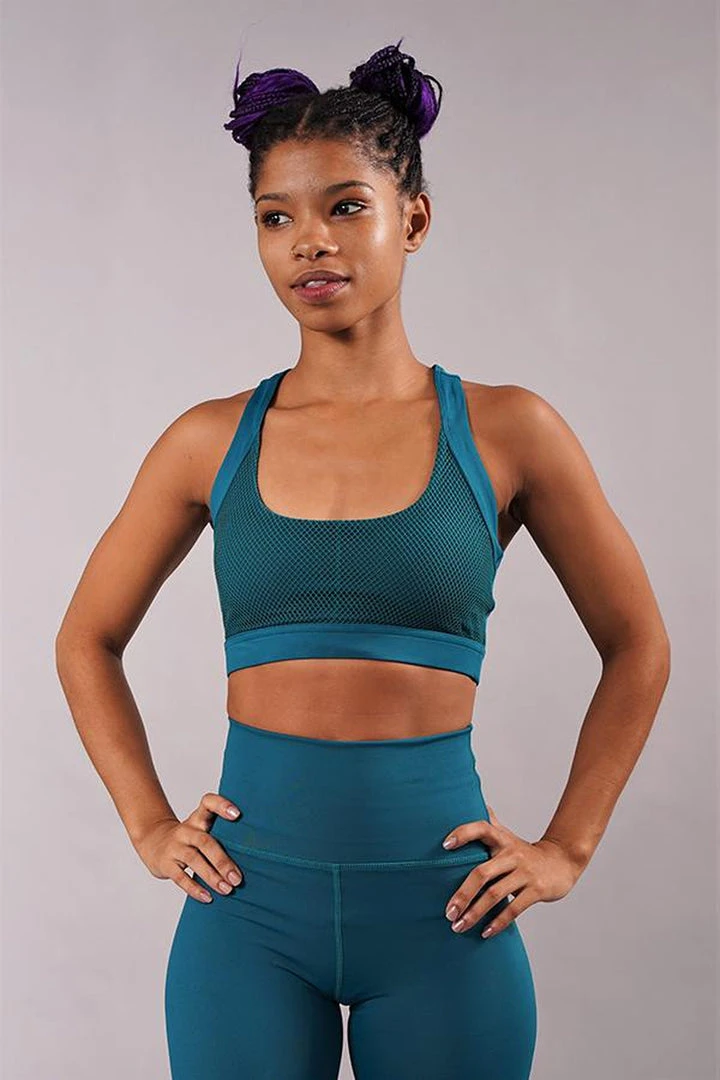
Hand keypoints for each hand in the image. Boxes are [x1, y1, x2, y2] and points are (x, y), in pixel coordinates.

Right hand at [132, 792, 243, 903]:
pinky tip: (208, 897)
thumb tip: (256, 857)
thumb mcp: (201, 828)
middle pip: (205, 841)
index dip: (221, 805)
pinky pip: (180, 877)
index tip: (237, 814)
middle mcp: (186, 830)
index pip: (208, 802)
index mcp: (198, 818)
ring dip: (212, 876)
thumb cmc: (189, 838)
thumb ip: (222, 835)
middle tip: (238, 878)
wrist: (153, 841)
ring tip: (227, 890)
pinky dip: (195, 888)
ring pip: (194, 860)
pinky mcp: (166, 864)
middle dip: (222, 861)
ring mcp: (175, 846)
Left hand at [442, 803, 582, 937]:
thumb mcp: (507, 835)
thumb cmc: (525, 852)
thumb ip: (490, 823)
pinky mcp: (536, 890)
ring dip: (475, 913)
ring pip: (495, 895)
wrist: (562, 862)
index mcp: (502, 840)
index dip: (463, 833)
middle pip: (482, 873)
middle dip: (462, 894)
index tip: (445, 845)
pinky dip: (498, 922)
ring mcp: (524, 873)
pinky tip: (484, 932)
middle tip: (447, 912)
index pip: (481, 829)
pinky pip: (513, 908)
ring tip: (459, 926)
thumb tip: (474, 803)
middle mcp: (511, 854)